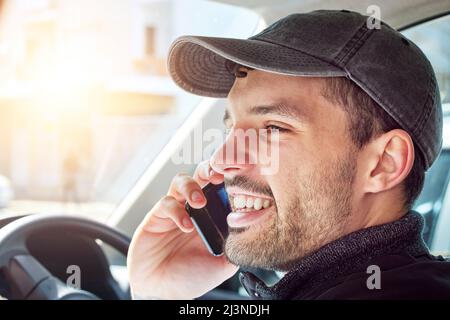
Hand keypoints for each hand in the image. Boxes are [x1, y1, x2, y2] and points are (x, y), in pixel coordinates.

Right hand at [127, 161, 237, 298]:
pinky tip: (185, 226)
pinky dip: (177, 211)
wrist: (162, 290)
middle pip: (202, 175)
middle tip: (217, 175)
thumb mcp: (223, 264)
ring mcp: (176, 210)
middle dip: (209, 169)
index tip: (237, 175)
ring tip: (200, 202)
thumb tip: (252, 229)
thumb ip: (236, 245)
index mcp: (212, 216)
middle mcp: (195, 209)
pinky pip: (166, 203)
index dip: (228, 178)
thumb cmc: (191, 276)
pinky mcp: (157, 216)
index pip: (221, 187)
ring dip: (192, 187)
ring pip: (181, 180)